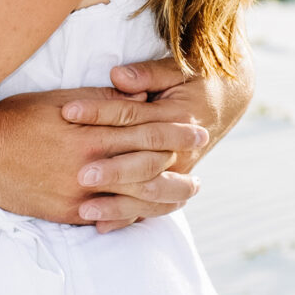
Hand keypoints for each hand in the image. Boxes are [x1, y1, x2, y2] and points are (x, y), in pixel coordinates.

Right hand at [0, 89, 207, 231]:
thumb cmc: (17, 116)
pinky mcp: (64, 213)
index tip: (196, 128)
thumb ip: (102, 101)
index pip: (143, 132)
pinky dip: (131, 214)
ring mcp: (76, 194)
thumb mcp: (60, 100)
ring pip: (134, 197)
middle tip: (201, 158)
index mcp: (88, 133)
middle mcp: (87, 166)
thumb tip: (139, 96)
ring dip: (166, 194)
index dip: (173, 130)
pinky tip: (148, 211)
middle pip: (147, 166)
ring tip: (188, 190)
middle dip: (179, 162)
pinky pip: (106, 217)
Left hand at [60, 53, 254, 231]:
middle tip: (81, 174)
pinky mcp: (174, 185)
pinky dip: (127, 217)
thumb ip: (146, 74)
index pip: (131, 114)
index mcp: (178, 116)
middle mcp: (181, 149)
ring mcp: (180, 171)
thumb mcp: (176, 68)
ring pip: (150, 193)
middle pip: (142, 161)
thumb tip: (118, 75)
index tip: (67, 111)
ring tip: (84, 209)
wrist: (227, 98)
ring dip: (117, 203)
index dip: (98, 111)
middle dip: (112, 170)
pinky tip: (100, 226)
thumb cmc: (197, 79)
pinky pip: (152, 207)